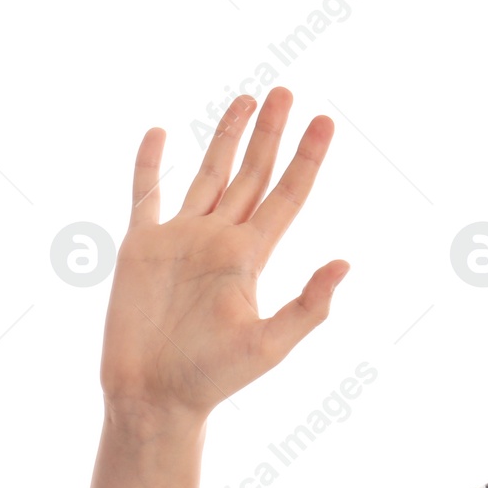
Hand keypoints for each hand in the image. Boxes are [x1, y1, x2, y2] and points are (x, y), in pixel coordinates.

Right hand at [98, 87, 345, 428]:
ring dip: (227, 137)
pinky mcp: (141, 246)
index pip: (288, 195)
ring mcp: (181, 239)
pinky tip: (163, 132)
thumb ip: (308, 306)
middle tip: (287, 92)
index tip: (326, 122)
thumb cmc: (213, 378)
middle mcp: (220, 240)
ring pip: (210, 174)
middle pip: (254, 174)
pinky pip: (146, 194)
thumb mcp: (270, 345)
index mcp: (252, 257)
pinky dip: (151, 163)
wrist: (153, 395)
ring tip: (248, 100)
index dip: (307, 158)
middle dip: (271, 134)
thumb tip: (347, 264)